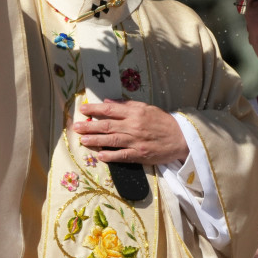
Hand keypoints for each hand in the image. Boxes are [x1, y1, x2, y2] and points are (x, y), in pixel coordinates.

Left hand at [72, 99, 187, 164]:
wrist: (181, 138)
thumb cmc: (162, 122)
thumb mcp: (146, 108)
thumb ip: (126, 105)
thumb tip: (107, 102)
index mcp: (135, 113)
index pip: (110, 110)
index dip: (94, 110)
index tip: (82, 110)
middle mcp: (133, 126)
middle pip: (107, 126)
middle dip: (89, 126)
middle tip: (76, 127)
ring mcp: (136, 141)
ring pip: (111, 140)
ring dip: (95, 140)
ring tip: (82, 140)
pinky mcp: (140, 155)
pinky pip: (122, 155)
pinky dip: (110, 156)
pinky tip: (100, 155)